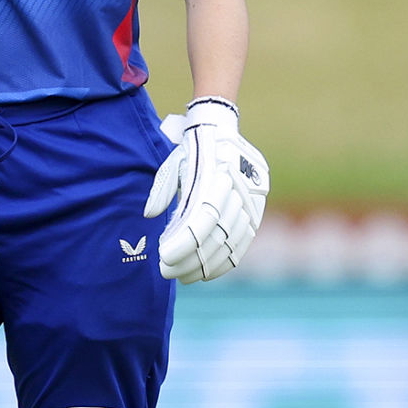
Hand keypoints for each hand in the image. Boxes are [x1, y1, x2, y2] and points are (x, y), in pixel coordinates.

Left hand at [143, 98, 268, 283]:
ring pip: (230, 243)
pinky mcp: (256, 212)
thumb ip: (162, 189)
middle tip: (165, 271)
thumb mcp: (172, 162)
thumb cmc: (190, 151)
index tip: (164, 257)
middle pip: (216, 234)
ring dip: (205, 264)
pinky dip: (224, 261)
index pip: (203, 217)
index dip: (185, 241)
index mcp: (216, 173)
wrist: (222, 131)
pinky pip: (242, 243)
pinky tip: (206, 273)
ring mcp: (251, 201)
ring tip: (182, 276)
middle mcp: (237, 188)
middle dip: (190, 258)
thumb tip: (150, 215)